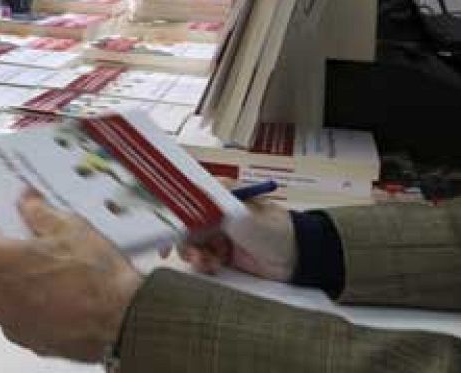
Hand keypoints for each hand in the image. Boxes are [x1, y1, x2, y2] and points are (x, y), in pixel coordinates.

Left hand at [0, 191, 144, 361]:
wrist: (123, 318)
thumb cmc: (95, 276)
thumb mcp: (69, 227)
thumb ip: (39, 212)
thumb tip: (27, 203)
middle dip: (9, 257)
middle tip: (39, 246)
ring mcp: (13, 324)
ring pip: (8, 296)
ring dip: (25, 285)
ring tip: (59, 273)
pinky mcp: (32, 342)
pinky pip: (26, 318)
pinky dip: (39, 308)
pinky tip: (66, 296)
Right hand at [178, 193, 295, 281]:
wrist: (296, 258)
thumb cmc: (272, 229)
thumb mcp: (238, 214)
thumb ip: (209, 206)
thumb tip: (182, 194)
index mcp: (220, 195)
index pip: (187, 198)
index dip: (173, 212)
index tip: (163, 228)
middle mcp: (217, 212)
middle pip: (186, 223)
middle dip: (184, 239)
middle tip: (188, 253)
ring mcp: (221, 234)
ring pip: (194, 243)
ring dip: (194, 254)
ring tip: (204, 262)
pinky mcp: (225, 254)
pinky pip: (204, 258)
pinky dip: (204, 263)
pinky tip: (213, 266)